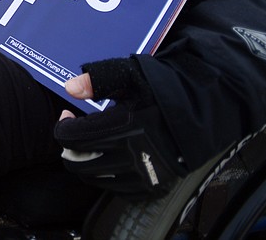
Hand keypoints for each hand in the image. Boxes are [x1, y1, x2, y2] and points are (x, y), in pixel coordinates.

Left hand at [54, 58, 185, 197]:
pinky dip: (105, 175)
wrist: (202, 113)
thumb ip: (99, 80)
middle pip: (77, 162)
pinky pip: (114, 189)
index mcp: (125, 126)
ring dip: (85, 160)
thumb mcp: (132, 75)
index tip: (68, 115)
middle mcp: (133, 154)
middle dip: (69, 146)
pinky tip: (110, 156)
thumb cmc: (165, 91)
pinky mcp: (152, 187)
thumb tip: (71, 88)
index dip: (63, 126)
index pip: (72, 138)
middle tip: (75, 132)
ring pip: (93, 178)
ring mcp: (143, 175)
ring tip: (92, 143)